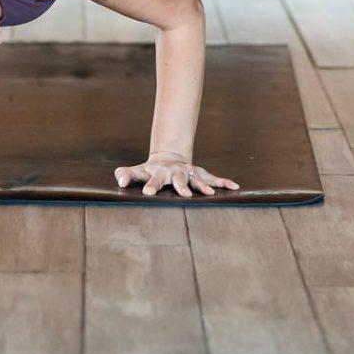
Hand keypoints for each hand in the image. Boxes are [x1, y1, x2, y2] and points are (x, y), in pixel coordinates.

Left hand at [114, 152, 240, 197]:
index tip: (146, 193)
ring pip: (196, 179)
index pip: (151, 179)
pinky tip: (234, 186)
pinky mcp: (199, 174)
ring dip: (203, 186)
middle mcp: (174, 172)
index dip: (149, 186)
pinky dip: (223, 181)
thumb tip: (119, 181)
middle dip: (181, 187)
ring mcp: (188, 172)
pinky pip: (213, 178)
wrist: (168, 158)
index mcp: (157, 173)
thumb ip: (125, 175)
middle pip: (177, 180)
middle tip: (184, 195)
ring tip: (209, 193)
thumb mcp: (137, 172)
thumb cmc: (150, 170)